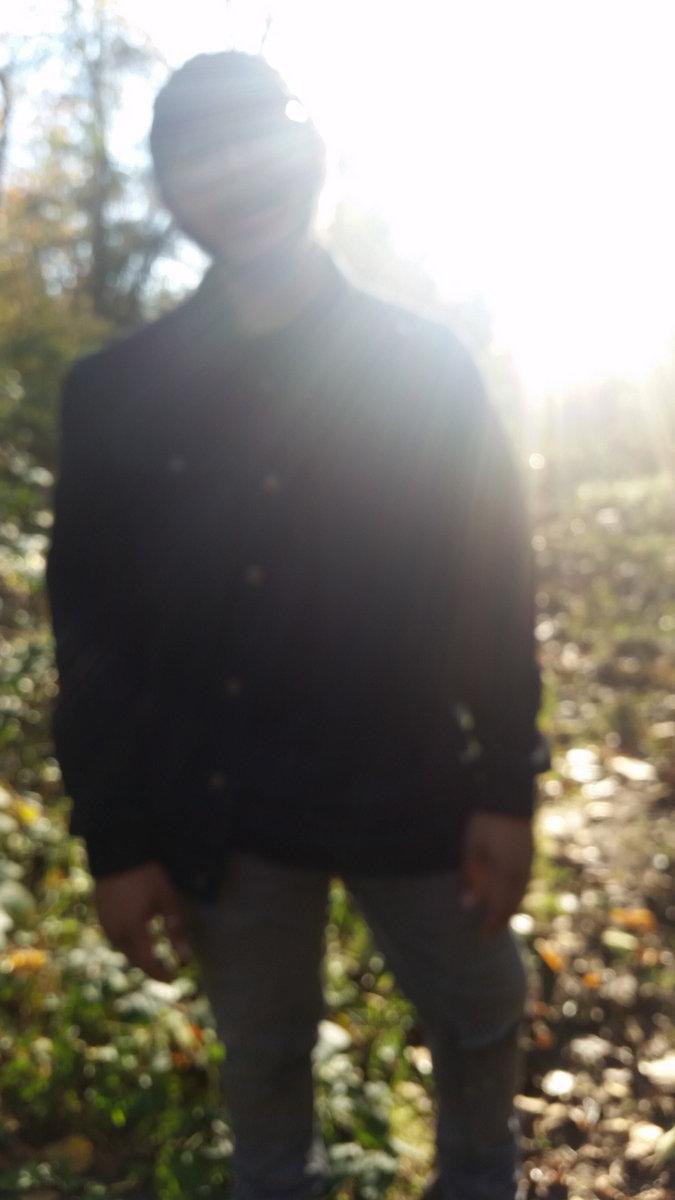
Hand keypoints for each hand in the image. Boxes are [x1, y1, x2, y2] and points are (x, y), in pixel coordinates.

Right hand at [94, 862, 192, 980]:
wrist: (118, 853)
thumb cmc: (147, 875)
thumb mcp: (167, 900)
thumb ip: (176, 930)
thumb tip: (186, 958)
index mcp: (133, 931)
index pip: (147, 962)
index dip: (159, 973)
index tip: (172, 978)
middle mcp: (116, 932)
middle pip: (133, 958)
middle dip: (148, 967)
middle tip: (163, 970)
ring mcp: (106, 924)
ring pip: (122, 949)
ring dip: (137, 955)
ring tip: (152, 956)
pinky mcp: (101, 915)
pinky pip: (115, 937)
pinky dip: (128, 944)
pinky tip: (137, 938)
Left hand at [461, 811, 532, 937]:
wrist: (506, 796)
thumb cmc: (483, 822)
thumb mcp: (471, 849)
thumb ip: (471, 878)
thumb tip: (468, 906)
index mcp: (505, 872)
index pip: (498, 907)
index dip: (491, 924)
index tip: (482, 938)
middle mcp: (520, 871)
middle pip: (511, 904)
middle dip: (500, 920)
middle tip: (489, 933)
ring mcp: (527, 862)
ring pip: (519, 894)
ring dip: (509, 909)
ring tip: (497, 919)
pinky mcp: (529, 855)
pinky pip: (523, 883)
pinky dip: (514, 895)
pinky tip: (507, 897)